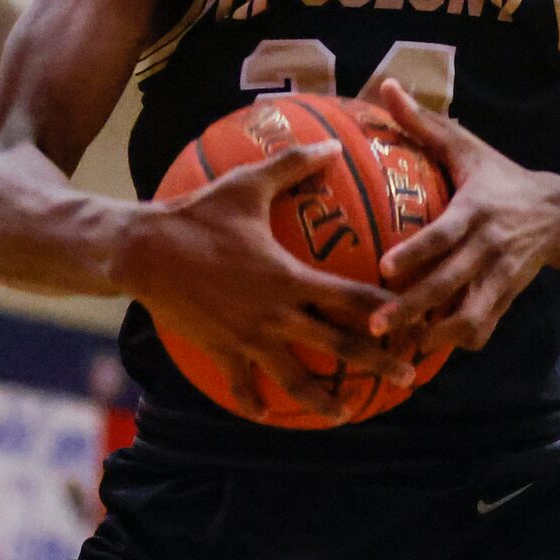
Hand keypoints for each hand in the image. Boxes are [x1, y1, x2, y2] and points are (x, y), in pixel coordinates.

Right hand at [126, 141, 410, 418]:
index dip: (388, 310)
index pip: (353, 298)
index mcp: (290, 278)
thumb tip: (329, 144)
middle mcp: (276, 314)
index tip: (416, 320)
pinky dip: (254, 403)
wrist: (143, 252)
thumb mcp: (247, 184)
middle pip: (338, 346)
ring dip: (321, 400)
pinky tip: (267, 415)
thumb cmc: (197, 214)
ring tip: (344, 414)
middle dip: (377, 364)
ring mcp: (248, 338)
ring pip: (294, 379)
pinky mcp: (220, 350)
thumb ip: (292, 166)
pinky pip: (240, 385)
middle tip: (408, 377)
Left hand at [371, 81, 559, 351]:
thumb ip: (423, 122)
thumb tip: (386, 85)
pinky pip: (482, 329)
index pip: (444, 235)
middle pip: (450, 284)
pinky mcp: (506, 299)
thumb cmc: (498, 177)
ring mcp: (499, 278)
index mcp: (475, 211)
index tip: (385, 268)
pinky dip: (457, 342)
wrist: (558, 215)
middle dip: (413, 309)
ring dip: (435, 336)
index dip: (417, 253)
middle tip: (376, 326)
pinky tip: (427, 350)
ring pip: (469, 317)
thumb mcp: (466, 146)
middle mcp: (488, 248)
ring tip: (398, 349)